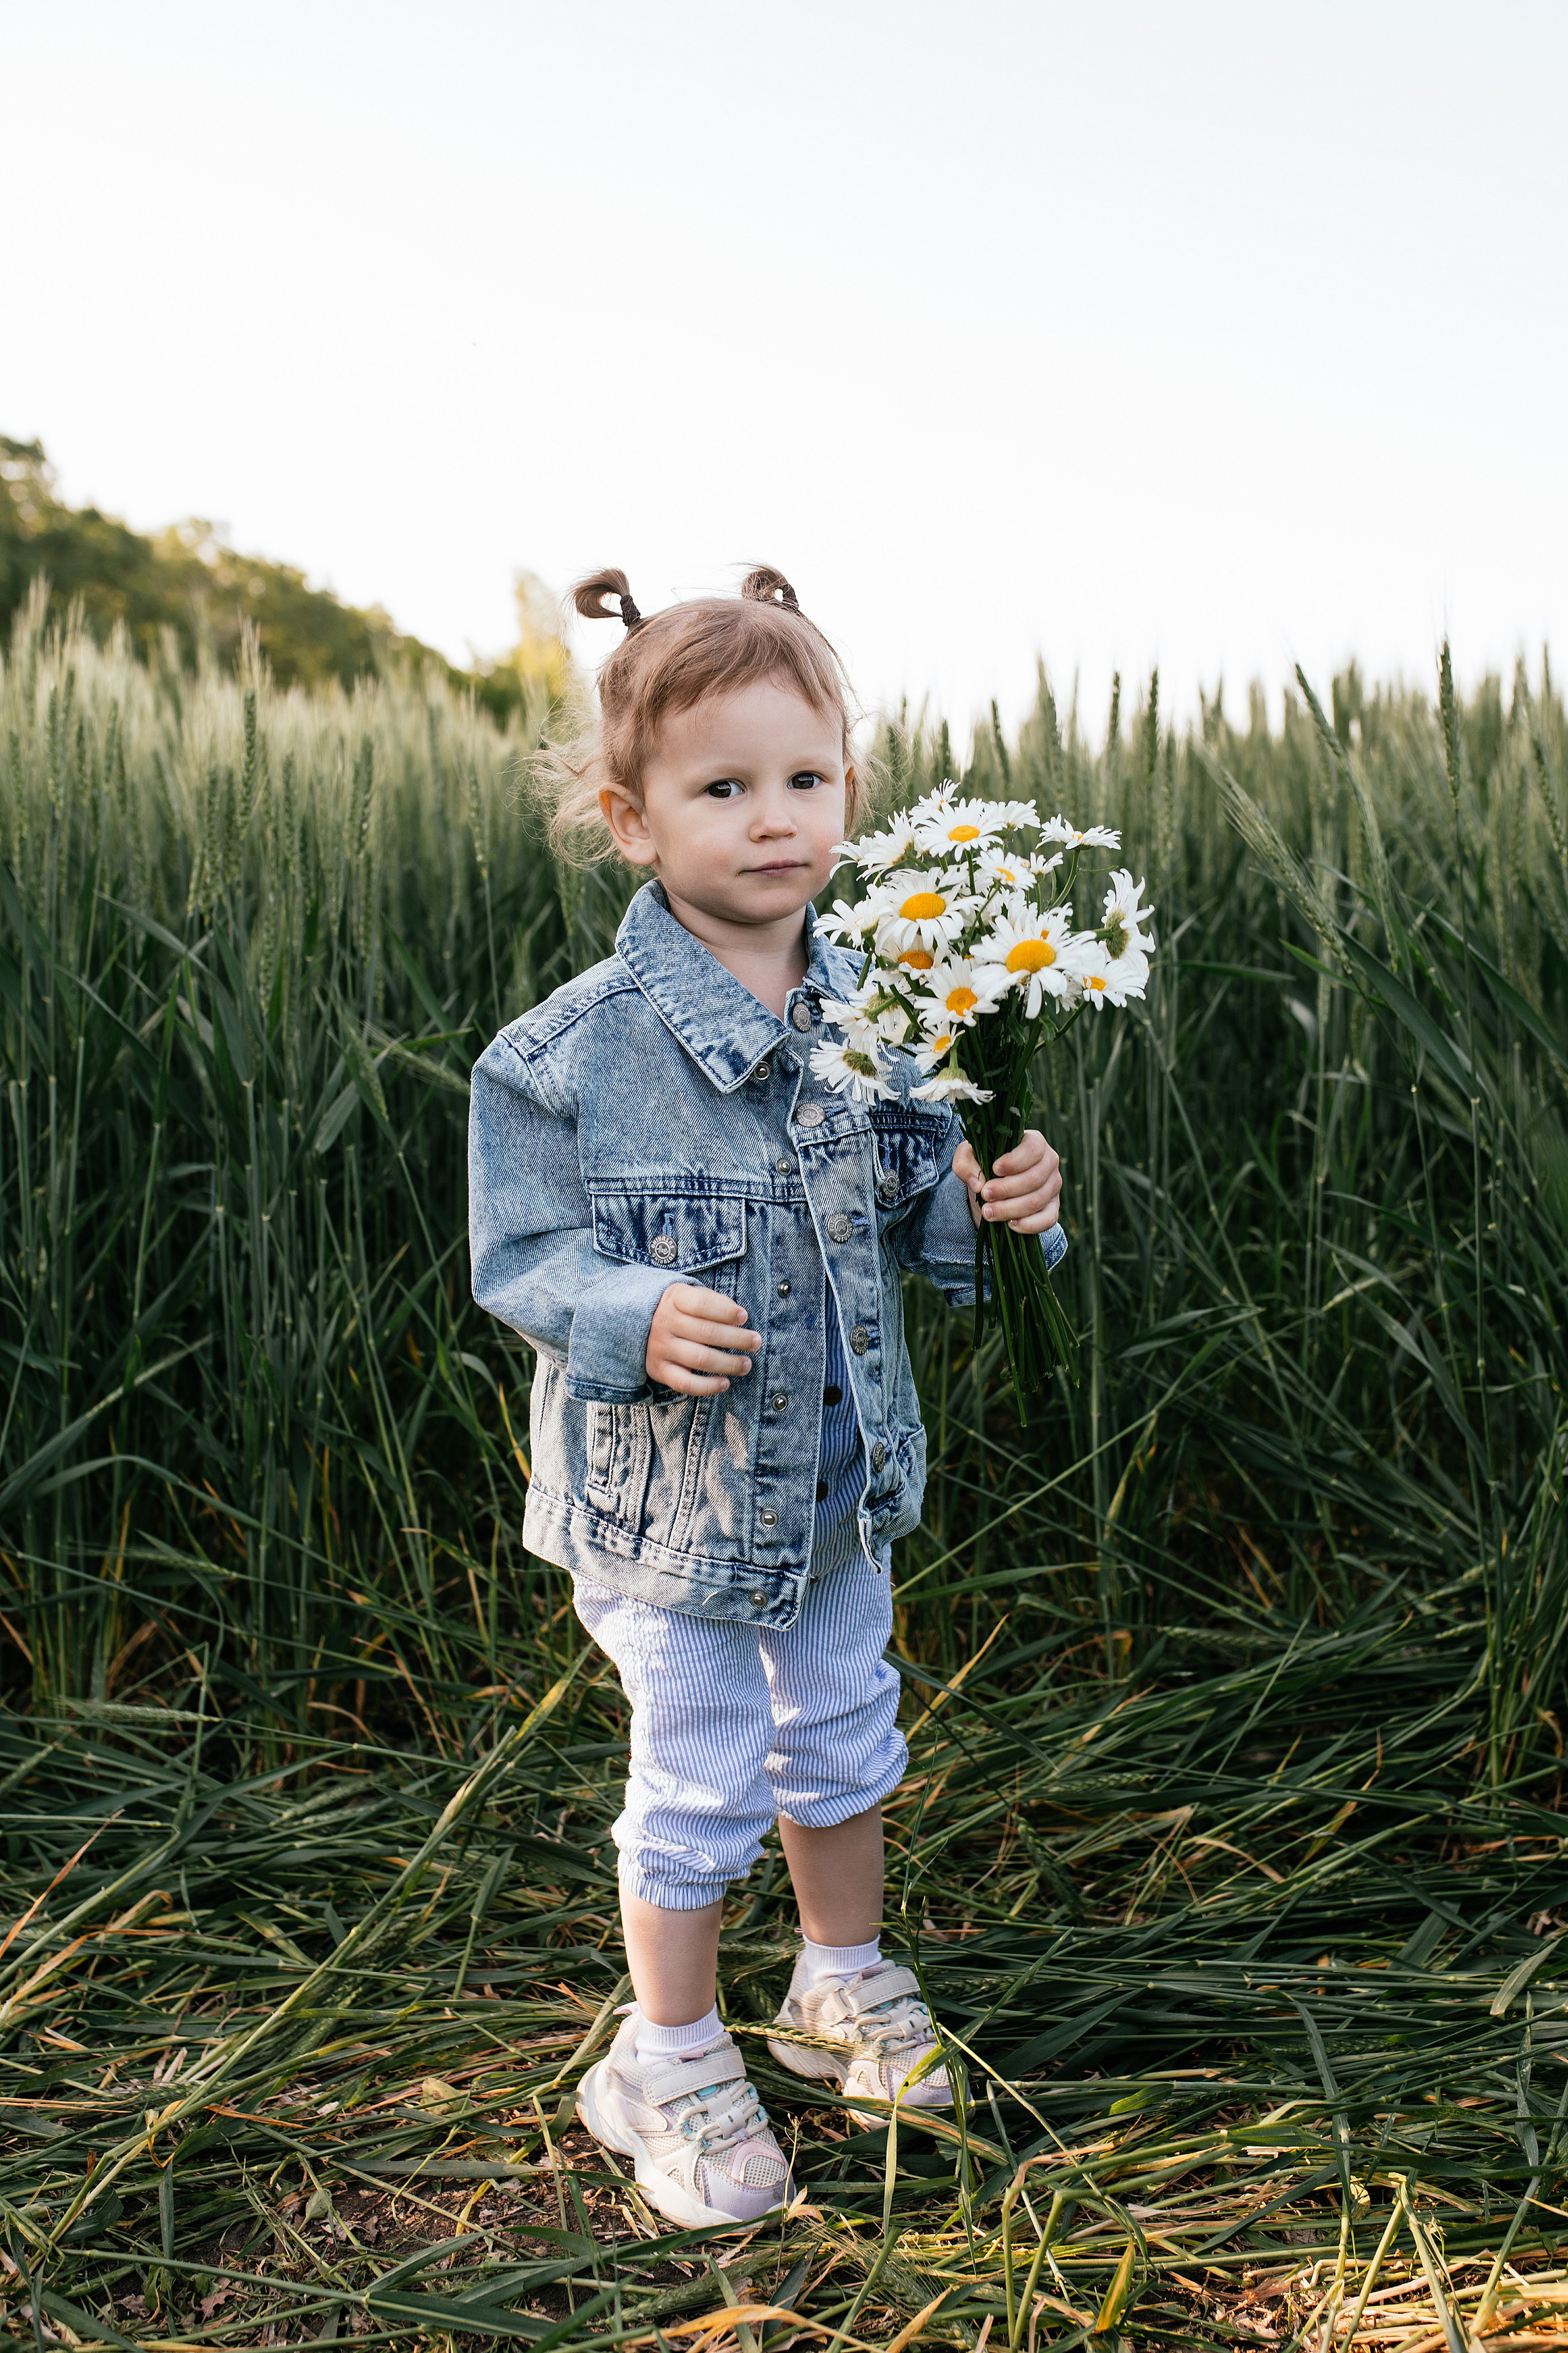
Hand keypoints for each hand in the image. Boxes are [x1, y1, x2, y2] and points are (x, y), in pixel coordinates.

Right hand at [646, 1283, 761, 1394]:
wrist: (640, 1325)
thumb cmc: (680, 1309)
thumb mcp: (691, 1295)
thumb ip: (714, 1301)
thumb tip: (739, 1318)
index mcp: (674, 1298)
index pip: (702, 1303)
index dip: (726, 1311)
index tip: (744, 1317)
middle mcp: (664, 1322)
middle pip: (707, 1333)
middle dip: (737, 1339)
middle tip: (756, 1342)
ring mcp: (660, 1347)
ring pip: (700, 1359)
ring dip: (729, 1364)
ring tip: (746, 1364)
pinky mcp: (659, 1369)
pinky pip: (685, 1383)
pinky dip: (707, 1387)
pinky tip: (725, 1383)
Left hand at [953, 1129, 1061, 1234]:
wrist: (995, 1183)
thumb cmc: (986, 1162)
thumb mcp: (970, 1156)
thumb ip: (965, 1163)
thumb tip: (978, 1184)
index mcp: (1034, 1142)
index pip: (1033, 1150)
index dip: (1014, 1162)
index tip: (995, 1169)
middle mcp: (1049, 1162)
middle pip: (1034, 1179)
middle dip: (1006, 1190)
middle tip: (985, 1195)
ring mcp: (1053, 1186)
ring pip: (1037, 1201)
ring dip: (1010, 1209)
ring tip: (988, 1212)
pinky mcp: (1053, 1207)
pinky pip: (1048, 1220)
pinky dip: (1029, 1224)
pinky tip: (1010, 1225)